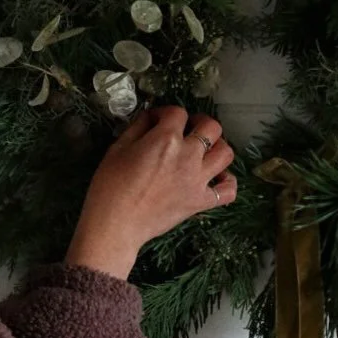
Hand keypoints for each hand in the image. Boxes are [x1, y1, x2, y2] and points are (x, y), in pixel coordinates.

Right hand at [65, 106, 236, 279]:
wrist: (116, 224)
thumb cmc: (110, 186)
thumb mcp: (118, 148)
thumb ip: (138, 127)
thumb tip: (151, 117)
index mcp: (166, 139)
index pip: (177, 112)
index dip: (165, 113)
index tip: (157, 121)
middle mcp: (188, 155)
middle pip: (212, 127)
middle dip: (200, 122)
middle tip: (188, 129)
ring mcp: (198, 180)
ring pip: (226, 153)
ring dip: (217, 147)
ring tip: (204, 151)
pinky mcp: (201, 202)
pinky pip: (228, 191)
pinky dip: (226, 182)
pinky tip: (216, 179)